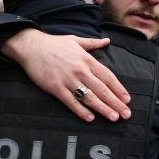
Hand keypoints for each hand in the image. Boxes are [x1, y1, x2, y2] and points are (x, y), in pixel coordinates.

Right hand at [2, 29, 130, 122]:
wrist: (31, 46)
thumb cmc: (54, 43)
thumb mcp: (76, 40)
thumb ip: (93, 43)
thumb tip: (107, 41)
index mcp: (87, 60)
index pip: (107, 76)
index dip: (119, 89)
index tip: (127, 99)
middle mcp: (80, 70)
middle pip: (102, 89)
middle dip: (115, 103)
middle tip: (126, 114)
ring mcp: (68, 79)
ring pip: (89, 97)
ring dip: (103, 108)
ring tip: (113, 117)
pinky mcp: (55, 88)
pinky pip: (71, 102)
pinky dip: (81, 110)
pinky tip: (90, 118)